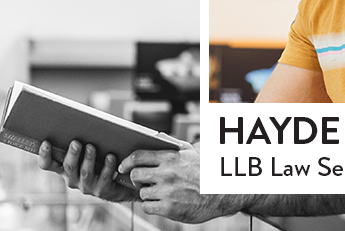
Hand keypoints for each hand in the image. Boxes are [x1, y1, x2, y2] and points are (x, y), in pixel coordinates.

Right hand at [38, 140, 136, 202]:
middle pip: (68, 167)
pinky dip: (107, 166)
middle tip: (76, 142)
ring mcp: (86, 186)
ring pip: (85, 172)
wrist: (119, 183)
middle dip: (72, 154)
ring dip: (88, 159)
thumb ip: (81, 141)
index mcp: (64, 168)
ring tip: (92, 146)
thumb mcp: (87, 151)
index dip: (44, 155)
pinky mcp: (101, 190)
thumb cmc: (99, 161)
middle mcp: (72, 178)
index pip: (48, 165)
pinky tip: (110, 156)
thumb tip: (78, 121)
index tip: (46, 142)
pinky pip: (104, 178)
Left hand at [120, 142, 243, 223]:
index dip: (127, 162)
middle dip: (136, 179)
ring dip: (147, 193)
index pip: (139, 156)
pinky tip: (162, 202)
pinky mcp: (168, 208)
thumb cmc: (205, 171)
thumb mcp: (191, 153)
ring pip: (141, 192)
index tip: (123, 166)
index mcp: (171, 158)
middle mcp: (167, 173)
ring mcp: (167, 191)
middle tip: (143, 181)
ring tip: (160, 192)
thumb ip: (172, 145)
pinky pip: (147, 207)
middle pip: (135, 175)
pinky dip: (152, 205)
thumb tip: (154, 137)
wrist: (221, 193)